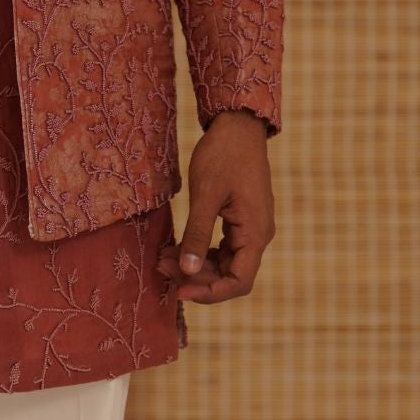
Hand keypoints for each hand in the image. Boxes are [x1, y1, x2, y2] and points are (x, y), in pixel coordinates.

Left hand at [155, 110, 274, 304]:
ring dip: (195, 265)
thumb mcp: (205, 195)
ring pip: (223, 262)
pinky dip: (199, 251)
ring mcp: (251, 227)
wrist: (237, 125)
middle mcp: (258, 235)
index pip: (239, 282)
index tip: (180, 291)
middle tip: (161, 266)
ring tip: (163, 257)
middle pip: (229, 275)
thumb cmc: (223, 155)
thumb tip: (187, 271)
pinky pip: (221, 247)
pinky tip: (176, 247)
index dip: (210, 293)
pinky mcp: (241, 220)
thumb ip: (197, 234)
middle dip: (195, 277)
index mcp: (255, 232)